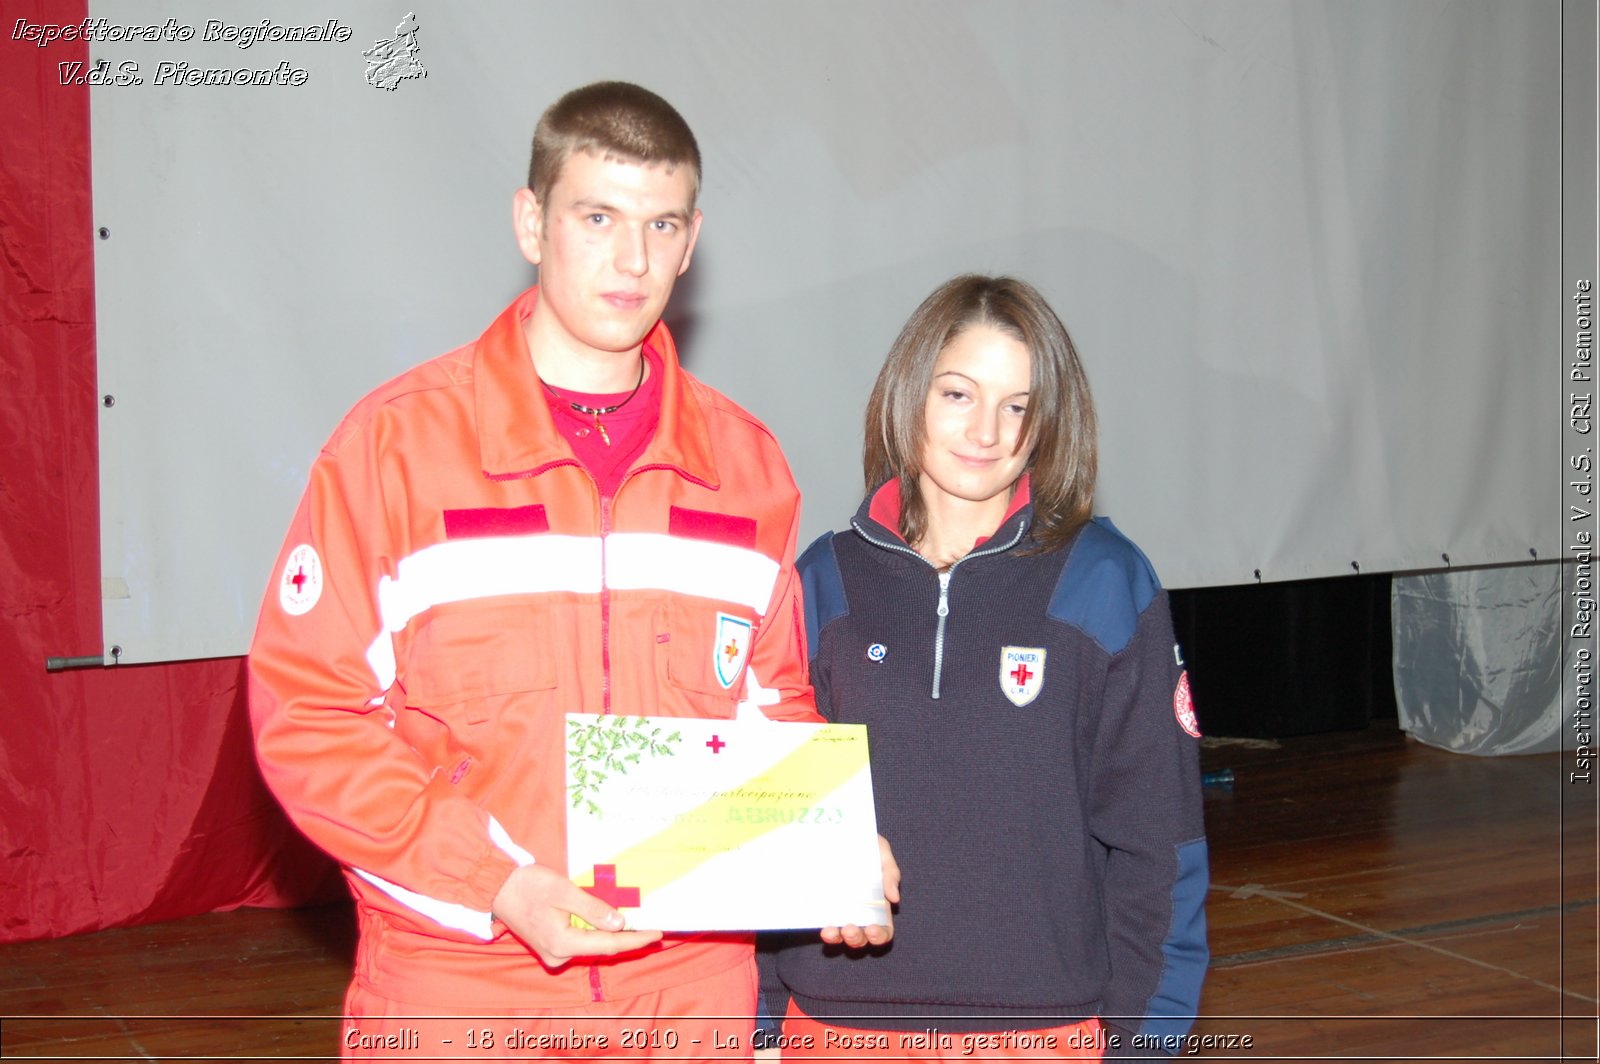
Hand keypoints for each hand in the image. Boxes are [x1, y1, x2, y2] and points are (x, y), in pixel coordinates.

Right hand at [491, 863, 662, 968]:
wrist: (498, 887)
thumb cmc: (529, 885)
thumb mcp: (564, 892)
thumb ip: (593, 909)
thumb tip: (621, 924)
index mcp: (562, 943)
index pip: (609, 944)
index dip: (635, 939)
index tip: (658, 934)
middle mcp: (558, 955)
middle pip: (601, 948)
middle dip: (627, 939)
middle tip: (652, 929)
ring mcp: (552, 954)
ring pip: (591, 946)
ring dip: (611, 935)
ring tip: (636, 925)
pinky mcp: (549, 947)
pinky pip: (579, 942)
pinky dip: (595, 933)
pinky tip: (608, 924)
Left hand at [820, 834, 899, 947]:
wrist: (835, 830)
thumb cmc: (865, 843)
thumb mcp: (881, 851)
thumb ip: (890, 872)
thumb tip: (894, 898)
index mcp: (878, 903)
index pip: (883, 929)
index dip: (880, 935)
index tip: (872, 929)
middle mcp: (859, 911)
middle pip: (861, 937)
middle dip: (856, 938)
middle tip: (850, 929)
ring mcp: (840, 910)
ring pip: (840, 935)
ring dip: (837, 938)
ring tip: (831, 930)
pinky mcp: (822, 905)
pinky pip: (824, 923)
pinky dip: (824, 929)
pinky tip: (822, 925)